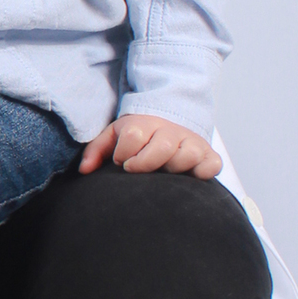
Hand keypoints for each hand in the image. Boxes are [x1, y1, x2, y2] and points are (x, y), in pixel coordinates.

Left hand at [79, 113, 222, 177]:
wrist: (169, 122)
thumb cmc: (138, 137)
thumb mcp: (114, 137)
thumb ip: (97, 151)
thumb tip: (85, 170)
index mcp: (144, 124)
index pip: (133, 136)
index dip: (124, 153)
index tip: (122, 162)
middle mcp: (170, 131)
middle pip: (162, 146)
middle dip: (146, 162)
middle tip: (137, 169)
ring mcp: (191, 142)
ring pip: (187, 155)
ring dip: (173, 167)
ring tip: (163, 172)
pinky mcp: (209, 155)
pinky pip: (212, 165)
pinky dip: (203, 172)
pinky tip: (188, 176)